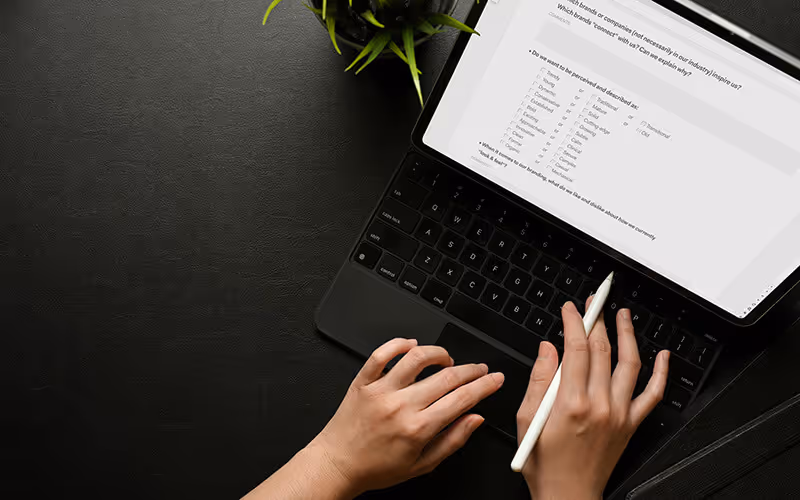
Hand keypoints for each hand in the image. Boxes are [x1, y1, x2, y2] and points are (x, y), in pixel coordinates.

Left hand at [246, 338, 504, 499]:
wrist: (337, 464)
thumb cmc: (377, 468)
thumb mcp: (422, 465)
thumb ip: (453, 440)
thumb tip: (476, 419)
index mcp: (418, 428)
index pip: (462, 399)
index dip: (484, 385)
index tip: (495, 378)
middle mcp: (401, 405)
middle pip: (446, 376)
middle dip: (471, 369)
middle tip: (480, 368)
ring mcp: (380, 390)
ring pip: (416, 358)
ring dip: (438, 352)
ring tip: (447, 358)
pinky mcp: (363, 381)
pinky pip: (381, 354)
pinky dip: (398, 344)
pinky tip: (410, 345)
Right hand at [516, 301, 668, 499]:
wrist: (568, 495)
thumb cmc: (545, 462)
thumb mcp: (527, 419)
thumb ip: (539, 380)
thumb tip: (547, 349)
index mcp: (570, 403)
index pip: (576, 349)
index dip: (574, 322)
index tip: (571, 309)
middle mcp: (599, 405)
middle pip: (602, 351)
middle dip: (597, 320)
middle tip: (594, 303)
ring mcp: (619, 414)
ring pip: (629, 364)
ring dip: (627, 334)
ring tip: (622, 315)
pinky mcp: (631, 424)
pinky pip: (653, 395)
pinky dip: (661, 372)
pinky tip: (662, 355)